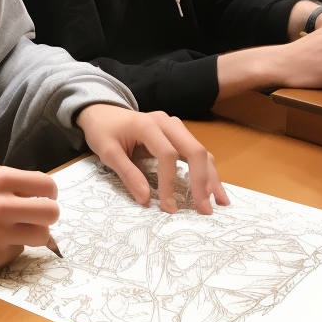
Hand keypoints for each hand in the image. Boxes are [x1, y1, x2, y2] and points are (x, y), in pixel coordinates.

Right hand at [0, 166, 58, 268]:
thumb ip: (10, 183)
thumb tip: (37, 194)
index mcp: (0, 179)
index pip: (46, 185)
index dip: (49, 192)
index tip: (44, 196)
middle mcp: (4, 206)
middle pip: (51, 212)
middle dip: (48, 214)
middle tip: (38, 215)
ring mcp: (1, 233)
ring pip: (42, 236)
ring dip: (34, 232)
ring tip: (18, 229)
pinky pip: (19, 250)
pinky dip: (11, 245)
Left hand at [75, 105, 228, 215]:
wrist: (102, 111)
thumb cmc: (103, 131)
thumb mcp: (108, 152)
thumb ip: (128, 174)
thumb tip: (146, 200)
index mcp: (147, 124)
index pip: (167, 154)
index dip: (170, 182)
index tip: (167, 206)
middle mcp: (166, 122)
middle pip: (194, 150)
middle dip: (202, 181)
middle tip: (205, 209)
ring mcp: (174, 126)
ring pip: (200, 151)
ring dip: (211, 177)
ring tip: (219, 203)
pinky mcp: (177, 133)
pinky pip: (196, 151)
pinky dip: (206, 170)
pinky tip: (213, 188)